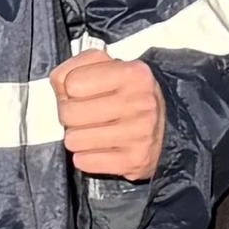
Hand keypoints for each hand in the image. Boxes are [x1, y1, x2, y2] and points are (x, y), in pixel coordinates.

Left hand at [53, 50, 166, 183]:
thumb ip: (78, 66)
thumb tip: (59, 84)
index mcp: (133, 74)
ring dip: (78, 137)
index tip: (82, 92)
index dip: (70, 89)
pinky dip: (86, 157)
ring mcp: (139, 133)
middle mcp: (140, 102)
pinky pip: (85, 162)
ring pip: (73, 140)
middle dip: (70, 115)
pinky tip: (101, 147)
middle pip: (68, 113)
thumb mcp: (110, 68)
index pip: (71, 82)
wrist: (169, 125)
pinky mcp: (135, 160)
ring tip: (94, 131)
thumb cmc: (132, 95)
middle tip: (85, 115)